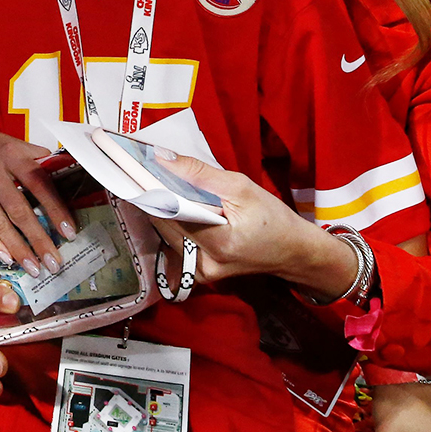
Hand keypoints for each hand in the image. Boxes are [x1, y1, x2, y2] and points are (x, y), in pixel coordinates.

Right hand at [0, 124, 76, 274]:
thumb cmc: (0, 149)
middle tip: (52, 262)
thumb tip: (71, 185)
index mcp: (13, 154)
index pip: (39, 185)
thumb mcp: (23, 148)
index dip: (55, 210)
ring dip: (16, 248)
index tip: (68, 233)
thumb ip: (43, 165)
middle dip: (37, 239)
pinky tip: (7, 256)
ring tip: (33, 266)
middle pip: (18, 209)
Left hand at [150, 150, 356, 297]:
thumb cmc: (273, 218)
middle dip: (156, 197)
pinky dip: (174, 223)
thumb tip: (162, 157)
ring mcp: (200, 273)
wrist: (293, 252)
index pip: (170, 213)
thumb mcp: (241, 187)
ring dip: (162, 210)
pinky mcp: (200, 274)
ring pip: (167, 234)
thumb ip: (199, 173)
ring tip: (159, 186)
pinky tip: (176, 206)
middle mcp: (203, 265)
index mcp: (217, 244)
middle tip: (145, 172)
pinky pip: (176, 243)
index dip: (153, 189)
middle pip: (164, 224)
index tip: (136, 169)